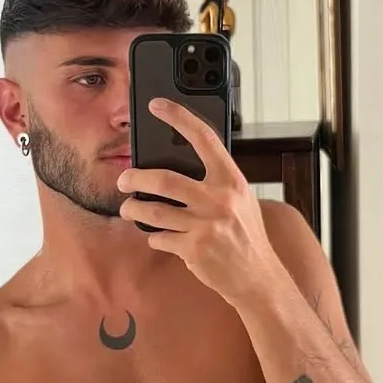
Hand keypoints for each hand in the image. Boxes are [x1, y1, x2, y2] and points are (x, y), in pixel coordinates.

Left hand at [116, 98, 284, 303]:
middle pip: (162, 179)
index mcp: (231, 181)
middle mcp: (218, 200)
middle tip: (124, 180)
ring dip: (132, 210)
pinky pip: (159, 238)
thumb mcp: (241, 200)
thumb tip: (179, 163)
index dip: (178, 117)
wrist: (257, 278)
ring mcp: (205, 225)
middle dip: (134, 178)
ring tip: (128, 209)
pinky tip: (159, 238)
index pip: (203, 138)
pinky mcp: (193, 249)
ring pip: (151, 212)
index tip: (158, 105)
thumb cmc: (246, 236)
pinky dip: (154, 238)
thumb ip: (216, 182)